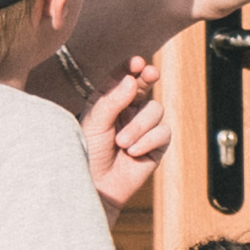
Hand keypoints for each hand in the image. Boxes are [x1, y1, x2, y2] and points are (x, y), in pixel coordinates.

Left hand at [73, 51, 170, 203]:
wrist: (95, 187)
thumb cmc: (86, 153)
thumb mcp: (95, 123)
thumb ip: (112, 100)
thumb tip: (132, 80)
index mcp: (109, 101)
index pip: (123, 78)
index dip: (131, 67)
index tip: (137, 62)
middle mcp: (127, 111)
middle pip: (145, 86)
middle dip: (149, 78)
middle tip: (150, 74)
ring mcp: (143, 127)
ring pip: (156, 110)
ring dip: (139, 126)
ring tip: (121, 143)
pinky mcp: (156, 146)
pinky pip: (163, 132)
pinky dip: (148, 141)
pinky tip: (133, 152)